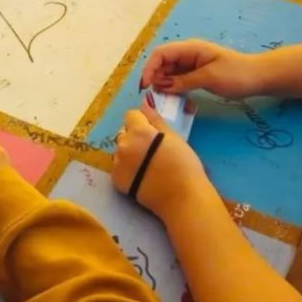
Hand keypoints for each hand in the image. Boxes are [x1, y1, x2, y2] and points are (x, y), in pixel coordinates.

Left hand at [112, 102, 207, 217]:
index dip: (142, 122)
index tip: (153, 132)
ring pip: (120, 151)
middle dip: (134, 137)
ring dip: (129, 153)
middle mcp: (123, 145)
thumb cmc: (184, 165)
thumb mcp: (174, 137)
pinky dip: (126, 169)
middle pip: (124, 133)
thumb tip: (144, 104)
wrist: (182, 197)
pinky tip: (141, 176)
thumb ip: (155, 120)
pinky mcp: (116, 180)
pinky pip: (118, 167)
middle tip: (151, 151)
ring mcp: (118, 163)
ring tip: (147, 165)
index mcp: (138, 131)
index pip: (131, 115)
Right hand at [141, 39, 263, 98]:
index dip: (149, 68)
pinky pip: (177, 80)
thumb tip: (160, 86)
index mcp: (190, 49)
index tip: (145, 86)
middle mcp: (187, 54)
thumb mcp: (209, 78)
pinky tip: (174, 99)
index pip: (161, 54)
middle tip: (154, 96)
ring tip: (164, 99)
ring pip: (167, 73)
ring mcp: (191, 64)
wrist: (259, 77)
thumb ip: (183, 81)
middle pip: (161, 63)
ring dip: (163, 85)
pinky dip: (172, 88)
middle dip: (154, 78)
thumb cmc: (236, 74)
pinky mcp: (195, 74)